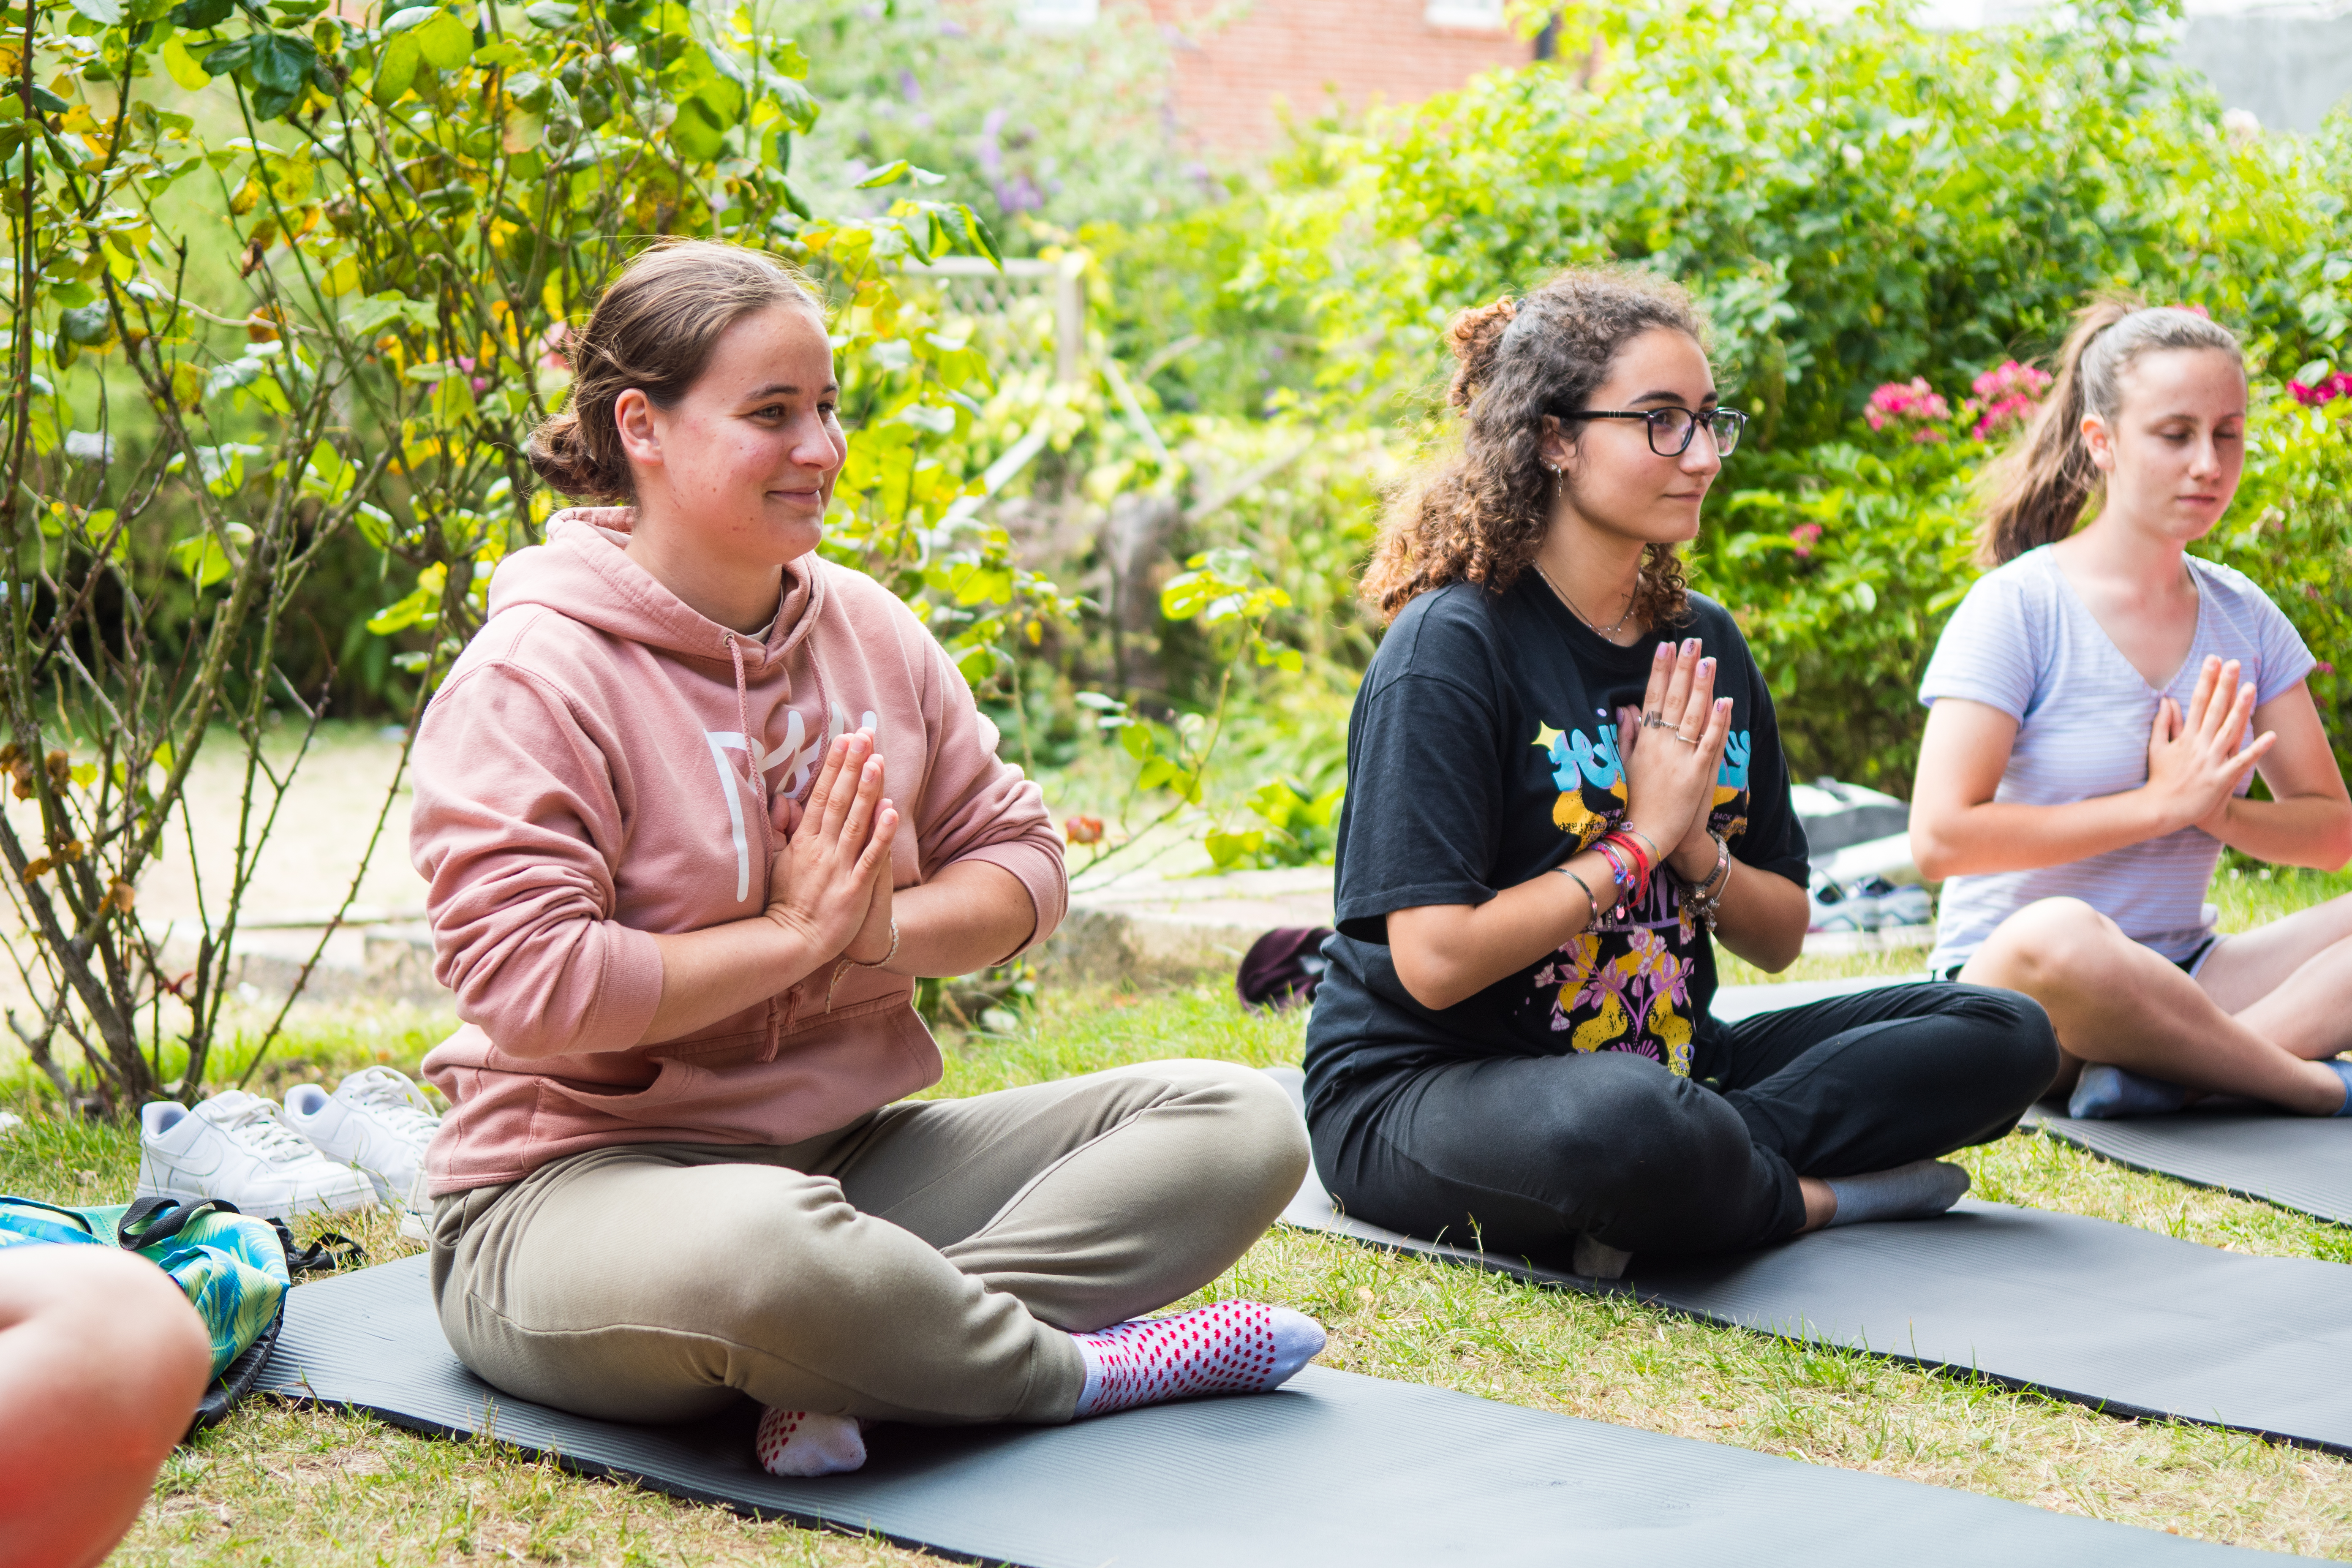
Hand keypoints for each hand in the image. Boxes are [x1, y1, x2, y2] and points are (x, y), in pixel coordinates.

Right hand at [765, 730, 897, 960]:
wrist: (792, 942)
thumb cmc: (787, 902)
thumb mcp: (779, 861)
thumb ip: (784, 830)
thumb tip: (783, 800)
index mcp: (804, 841)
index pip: (821, 795)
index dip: (834, 766)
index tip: (844, 739)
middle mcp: (821, 849)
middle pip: (839, 800)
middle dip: (852, 766)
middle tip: (864, 734)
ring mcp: (838, 868)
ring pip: (854, 822)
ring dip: (867, 791)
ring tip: (877, 760)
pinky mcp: (854, 889)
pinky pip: (869, 858)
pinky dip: (879, 835)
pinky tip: (890, 812)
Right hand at [1618, 638, 1733, 858]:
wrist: (1643, 837)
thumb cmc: (1633, 803)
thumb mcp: (1623, 766)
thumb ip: (1626, 736)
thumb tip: (1627, 708)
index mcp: (1643, 741)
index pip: (1652, 697)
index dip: (1660, 671)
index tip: (1665, 647)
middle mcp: (1660, 745)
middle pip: (1674, 699)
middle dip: (1684, 668)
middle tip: (1693, 642)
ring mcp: (1679, 758)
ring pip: (1692, 715)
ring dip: (1702, 686)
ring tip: (1710, 660)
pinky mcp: (1696, 775)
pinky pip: (1709, 743)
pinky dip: (1717, 722)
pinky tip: (1725, 701)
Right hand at [2144, 655, 2272, 836]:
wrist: (2161, 810)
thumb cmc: (2160, 779)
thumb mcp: (2157, 748)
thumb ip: (2163, 723)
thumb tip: (2167, 700)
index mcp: (2186, 737)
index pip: (2197, 702)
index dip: (2206, 680)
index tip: (2213, 661)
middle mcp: (2199, 746)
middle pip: (2215, 710)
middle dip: (2225, 685)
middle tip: (2235, 663)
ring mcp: (2211, 762)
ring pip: (2230, 730)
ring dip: (2241, 709)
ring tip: (2251, 687)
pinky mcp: (2221, 778)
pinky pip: (2243, 761)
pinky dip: (2257, 749)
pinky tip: (2272, 736)